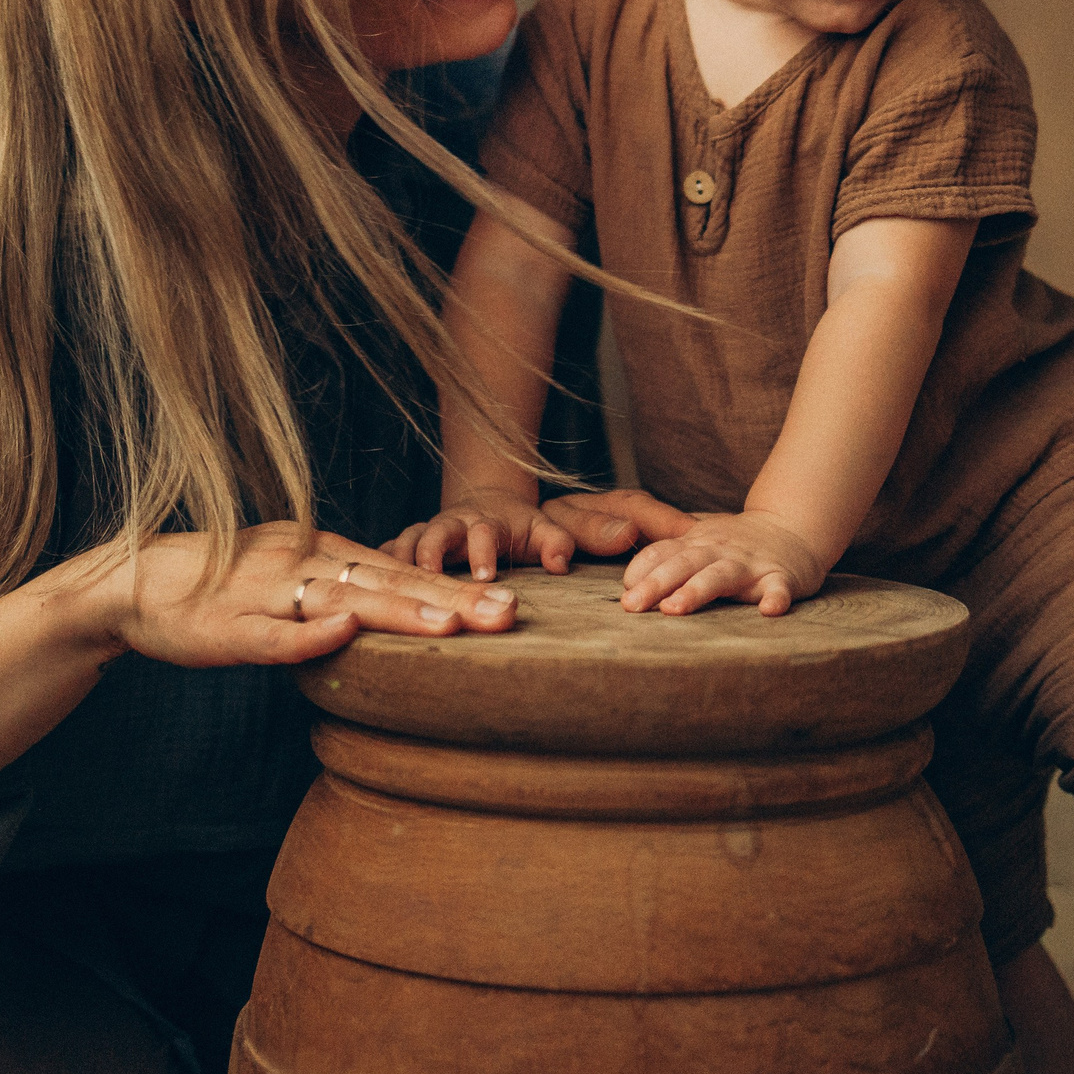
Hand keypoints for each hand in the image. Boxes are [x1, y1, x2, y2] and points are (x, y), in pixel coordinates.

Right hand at [69, 521, 517, 668]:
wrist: (131, 583)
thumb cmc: (214, 584)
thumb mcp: (284, 572)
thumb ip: (335, 584)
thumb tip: (392, 601)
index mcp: (317, 550)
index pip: (397, 568)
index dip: (454, 585)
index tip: (509, 601)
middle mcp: (300, 562)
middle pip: (386, 580)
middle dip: (451, 599)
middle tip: (509, 615)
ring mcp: (265, 593)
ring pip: (342, 601)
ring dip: (399, 612)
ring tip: (454, 625)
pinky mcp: (229, 626)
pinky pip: (274, 634)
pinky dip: (309, 634)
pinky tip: (346, 633)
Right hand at [386, 486, 705, 580]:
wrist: (484, 501)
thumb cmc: (549, 524)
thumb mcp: (595, 521)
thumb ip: (639, 522)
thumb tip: (694, 530)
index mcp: (538, 521)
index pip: (555, 525)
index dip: (560, 537)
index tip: (561, 558)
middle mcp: (492, 521)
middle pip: (485, 528)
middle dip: (480, 545)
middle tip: (482, 570)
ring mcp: (452, 528)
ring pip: (436, 536)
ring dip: (431, 552)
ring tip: (424, 570)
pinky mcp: (420, 540)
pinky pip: (400, 547)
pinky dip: (391, 556)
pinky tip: (379, 572)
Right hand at [386, 488, 574, 581]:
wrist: (487, 503)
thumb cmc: (517, 526)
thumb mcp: (542, 530)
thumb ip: (556, 543)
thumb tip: (561, 564)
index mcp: (483, 522)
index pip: (483, 533)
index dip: (483, 552)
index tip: (486, 577)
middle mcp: (449, 525)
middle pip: (434, 533)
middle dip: (430, 553)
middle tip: (428, 576)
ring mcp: (423, 534)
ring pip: (403, 542)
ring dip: (395, 563)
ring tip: (386, 589)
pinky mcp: (405, 546)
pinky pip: (382, 553)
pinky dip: (371, 567)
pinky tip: (360, 590)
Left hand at [619, 509, 828, 616]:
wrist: (792, 527)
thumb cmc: (735, 543)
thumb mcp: (698, 543)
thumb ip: (666, 559)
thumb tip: (628, 584)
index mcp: (696, 544)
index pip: (662, 552)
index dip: (641, 569)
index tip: (625, 591)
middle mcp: (718, 550)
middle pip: (683, 564)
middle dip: (656, 584)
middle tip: (632, 605)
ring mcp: (750, 563)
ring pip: (720, 575)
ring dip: (696, 590)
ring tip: (674, 608)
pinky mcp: (781, 576)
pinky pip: (778, 588)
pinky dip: (775, 598)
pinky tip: (769, 611)